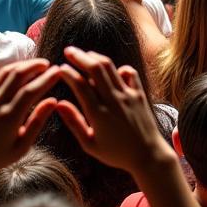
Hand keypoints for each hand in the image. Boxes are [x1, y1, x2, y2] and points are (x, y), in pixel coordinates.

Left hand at [0, 59, 60, 178]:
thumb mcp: (21, 147)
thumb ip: (37, 122)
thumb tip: (53, 101)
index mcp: (9, 117)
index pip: (32, 89)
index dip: (47, 78)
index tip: (58, 71)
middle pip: (17, 74)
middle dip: (35, 65)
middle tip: (47, 64)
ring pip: (4, 72)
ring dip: (20, 65)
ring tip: (33, 66)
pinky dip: (3, 73)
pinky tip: (12, 76)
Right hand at [56, 48, 167, 178]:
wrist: (148, 156)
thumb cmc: (116, 154)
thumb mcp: (89, 144)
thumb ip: (73, 122)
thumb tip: (58, 104)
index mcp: (99, 114)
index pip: (81, 85)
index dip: (68, 73)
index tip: (60, 68)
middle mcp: (114, 101)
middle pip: (96, 69)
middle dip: (80, 56)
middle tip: (68, 51)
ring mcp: (128, 96)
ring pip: (111, 67)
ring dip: (96, 57)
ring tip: (85, 54)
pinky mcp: (139, 94)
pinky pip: (129, 73)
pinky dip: (118, 68)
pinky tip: (111, 71)